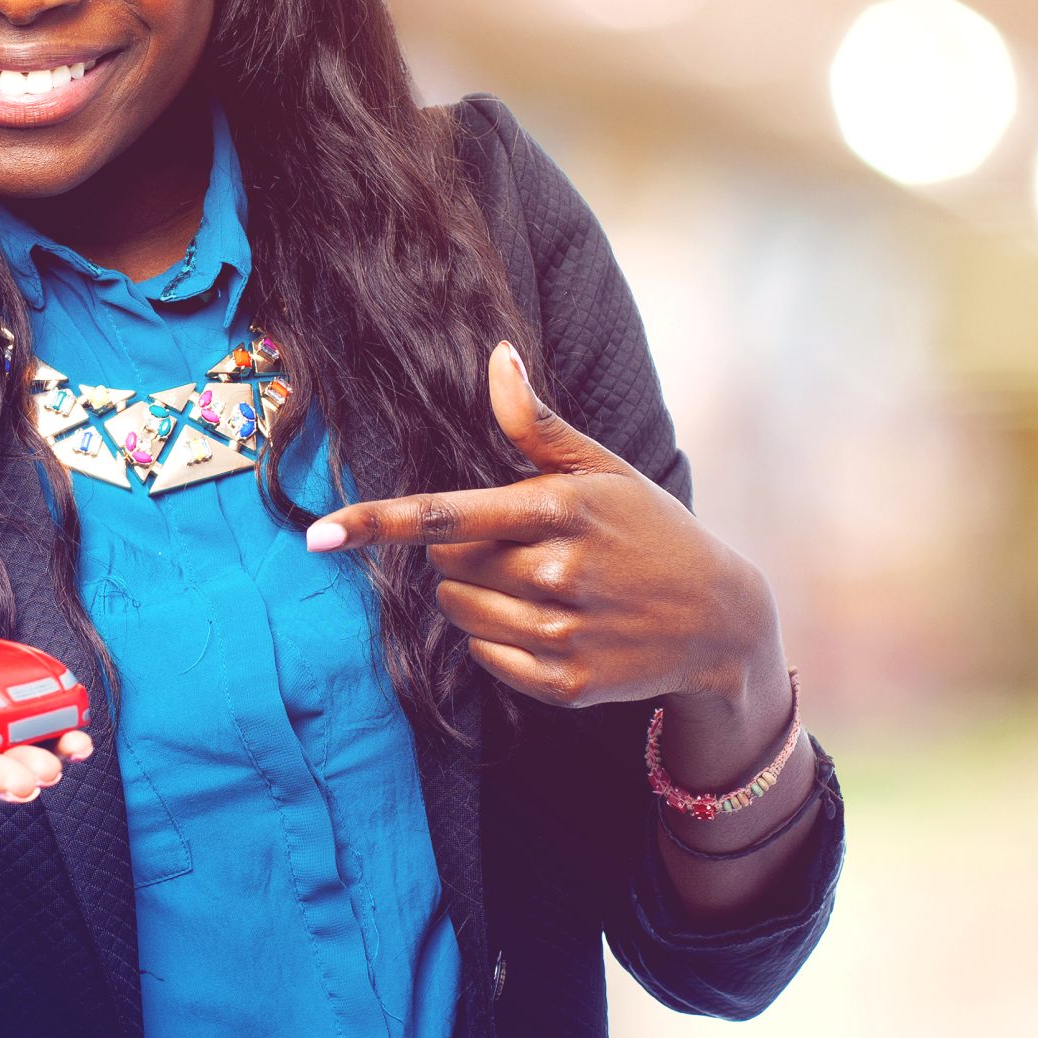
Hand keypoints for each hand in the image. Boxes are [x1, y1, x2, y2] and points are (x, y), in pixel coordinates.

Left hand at [303, 341, 777, 712]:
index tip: (317, 535)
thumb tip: (497, 354)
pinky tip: (545, 624)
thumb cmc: (649, 531)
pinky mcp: (566, 684)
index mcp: (558, 510)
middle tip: (519, 548)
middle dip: (463, 554)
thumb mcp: (602, 470)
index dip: (376, 524)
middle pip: (446, 566)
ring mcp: (563, 633)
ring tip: (536, 585)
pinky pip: (486, 658)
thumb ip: (537, 423)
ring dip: (476, 597)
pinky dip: (497, 641)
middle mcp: (558, 573)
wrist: (720, 620)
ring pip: (460, 613)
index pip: (445, 516)